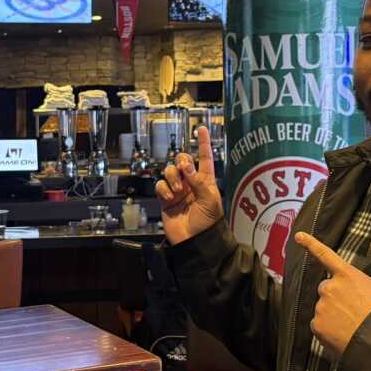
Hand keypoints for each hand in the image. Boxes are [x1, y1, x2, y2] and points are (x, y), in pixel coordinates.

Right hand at [155, 126, 223, 244]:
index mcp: (206, 181)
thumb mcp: (209, 199)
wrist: (195, 242)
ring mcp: (178, 191)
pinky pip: (160, 185)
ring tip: (178, 191)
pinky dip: (164, 188)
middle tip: (184, 170)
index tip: (201, 128)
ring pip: (169, 171)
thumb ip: (198, 180)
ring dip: (173, 177)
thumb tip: (186, 166)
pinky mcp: (166, 200)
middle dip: (181, 161)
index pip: (205, 158)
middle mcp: (191, 183)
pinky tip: (170, 197)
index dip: (203, 143)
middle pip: (182, 161)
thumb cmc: (208, 223)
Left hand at [296, 232, 370, 358]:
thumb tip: (359, 293)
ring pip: (323, 309)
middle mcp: (330, 287)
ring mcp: (321, 306)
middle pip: (325, 289)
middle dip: (333, 298)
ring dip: (332, 315)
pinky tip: (342, 335)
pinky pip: (319, 326)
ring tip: (350, 326)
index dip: (311, 244)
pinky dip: (328, 331)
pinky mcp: (317, 325)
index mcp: (346, 276)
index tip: (298, 236)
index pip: (326, 255)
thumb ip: (361, 286)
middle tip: (350, 311)